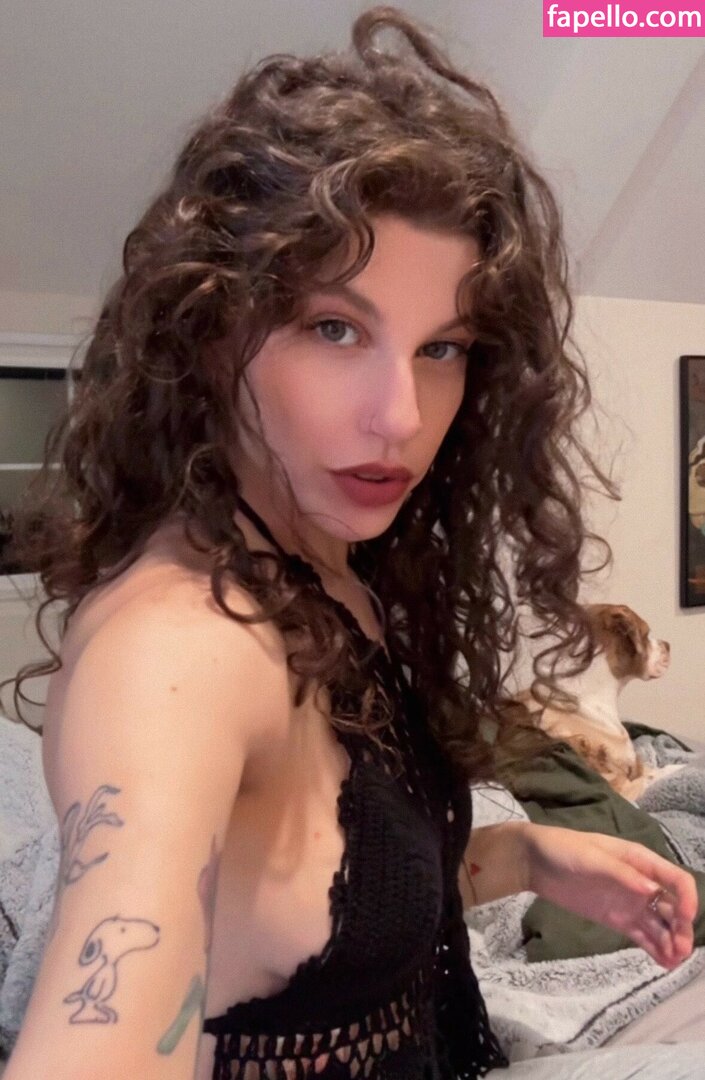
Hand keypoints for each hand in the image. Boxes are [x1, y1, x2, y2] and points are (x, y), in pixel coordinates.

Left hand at [524, 824, 697, 968]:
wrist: (535, 862)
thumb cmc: (564, 849)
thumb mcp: (591, 857)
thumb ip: (622, 874)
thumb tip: (653, 890)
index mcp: (640, 861)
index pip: (676, 879)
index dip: (687, 898)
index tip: (685, 919)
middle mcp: (642, 883)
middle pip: (672, 906)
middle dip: (681, 927)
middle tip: (680, 950)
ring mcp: (630, 903)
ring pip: (660, 924)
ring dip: (671, 941)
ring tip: (674, 961)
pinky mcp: (617, 919)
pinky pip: (642, 935)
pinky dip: (655, 948)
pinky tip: (664, 963)